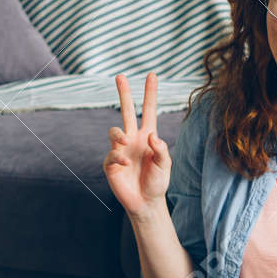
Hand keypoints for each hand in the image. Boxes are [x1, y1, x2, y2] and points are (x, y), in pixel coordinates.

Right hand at [104, 73, 170, 217]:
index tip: (152, 75)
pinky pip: (111, 154)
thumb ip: (161, 149)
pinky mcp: (111, 163)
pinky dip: (117, 157)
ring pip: (114, 131)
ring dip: (119, 134)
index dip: (150, 94)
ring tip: (125, 142)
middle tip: (120, 76)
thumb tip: (152, 135)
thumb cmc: (158, 183)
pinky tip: (125, 164)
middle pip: (127, 111)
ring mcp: (121, 150)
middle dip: (124, 94)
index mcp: (148, 137)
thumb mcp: (165, 165)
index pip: (149, 111)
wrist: (146, 202)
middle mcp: (133, 139)